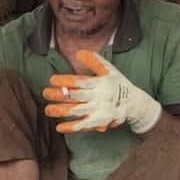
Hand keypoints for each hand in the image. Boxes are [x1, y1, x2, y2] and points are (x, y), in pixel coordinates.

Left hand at [42, 50, 162, 134]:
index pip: (79, 81)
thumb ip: (94, 61)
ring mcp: (98, 111)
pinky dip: (70, 127)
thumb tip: (79, 52)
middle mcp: (98, 97)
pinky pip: (82, 126)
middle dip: (57, 94)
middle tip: (45, 93)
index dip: (64, 80)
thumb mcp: (109, 70)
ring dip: (60, 111)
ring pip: (75, 111)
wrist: (134, 104)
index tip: (52, 79)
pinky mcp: (99, 123)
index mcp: (100, 83)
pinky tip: (59, 127)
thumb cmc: (118, 85)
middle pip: (74, 96)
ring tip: (48, 109)